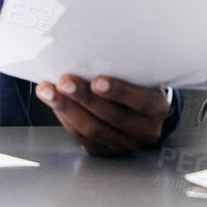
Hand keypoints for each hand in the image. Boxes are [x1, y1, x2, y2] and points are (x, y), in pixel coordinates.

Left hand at [38, 74, 169, 155]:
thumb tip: (90, 55)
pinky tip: (54, 103)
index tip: (97, 80)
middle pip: (111, 117)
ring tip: (49, 91)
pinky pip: (82, 137)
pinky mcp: (105, 151)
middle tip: (64, 82)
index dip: (119, 92)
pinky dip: (65, 118)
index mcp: (157, 108)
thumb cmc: (140, 85)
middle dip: (84, 98)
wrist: (144, 111)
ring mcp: (124, 144)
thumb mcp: (142, 76)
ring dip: (66, 108)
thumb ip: (126, 70)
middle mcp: (144, 131)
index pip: (141, 101)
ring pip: (93, 130)